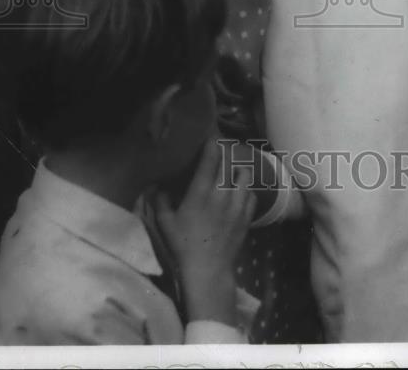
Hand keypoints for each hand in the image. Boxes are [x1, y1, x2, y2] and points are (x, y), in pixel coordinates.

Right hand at [154, 139, 255, 324]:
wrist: (208, 271)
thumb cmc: (183, 246)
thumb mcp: (165, 223)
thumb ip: (160, 200)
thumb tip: (157, 184)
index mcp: (200, 193)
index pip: (211, 158)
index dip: (212, 143)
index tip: (211, 136)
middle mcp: (222, 194)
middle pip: (229, 162)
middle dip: (225, 154)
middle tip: (220, 153)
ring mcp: (237, 204)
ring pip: (245, 175)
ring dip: (238, 171)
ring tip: (231, 172)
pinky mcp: (247, 216)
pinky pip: (251, 193)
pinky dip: (245, 189)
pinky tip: (238, 193)